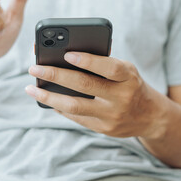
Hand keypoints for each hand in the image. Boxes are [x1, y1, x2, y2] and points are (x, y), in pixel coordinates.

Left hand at [26, 52, 167, 139]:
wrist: (149, 116)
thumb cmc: (130, 84)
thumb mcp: (125, 70)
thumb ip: (103, 62)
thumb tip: (67, 52)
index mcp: (129, 77)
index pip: (108, 68)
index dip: (88, 61)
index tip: (66, 54)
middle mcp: (121, 97)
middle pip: (84, 85)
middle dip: (56, 75)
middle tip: (34, 68)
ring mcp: (112, 116)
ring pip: (75, 106)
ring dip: (49, 96)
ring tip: (31, 88)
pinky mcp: (103, 129)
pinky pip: (76, 117)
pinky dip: (59, 107)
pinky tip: (47, 99)